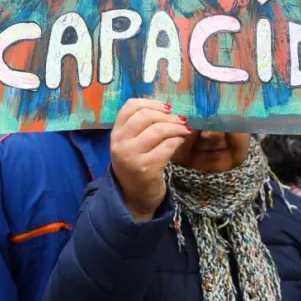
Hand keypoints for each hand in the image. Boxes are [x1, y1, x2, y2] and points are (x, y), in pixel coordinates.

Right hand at [110, 99, 189, 221]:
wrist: (134, 197)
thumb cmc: (136, 166)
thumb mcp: (131, 144)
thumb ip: (141, 126)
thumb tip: (168, 108)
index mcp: (116, 133)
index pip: (130, 107)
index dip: (151, 103)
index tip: (167, 107)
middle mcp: (120, 143)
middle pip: (146, 116)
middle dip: (168, 116)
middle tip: (181, 120)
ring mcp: (132, 156)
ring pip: (159, 130)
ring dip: (176, 127)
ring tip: (184, 130)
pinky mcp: (146, 168)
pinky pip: (167, 146)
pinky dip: (177, 141)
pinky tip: (180, 142)